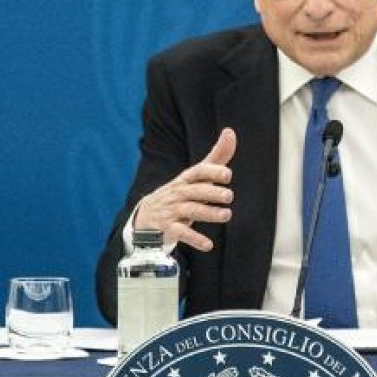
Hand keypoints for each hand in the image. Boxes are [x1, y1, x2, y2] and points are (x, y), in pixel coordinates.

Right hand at [133, 128, 235, 251]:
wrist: (146, 217)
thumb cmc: (180, 193)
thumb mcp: (197, 176)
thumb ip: (216, 157)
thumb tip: (230, 132)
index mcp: (186, 180)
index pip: (197, 172)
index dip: (211, 172)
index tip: (227, 174)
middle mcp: (178, 194)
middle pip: (194, 191)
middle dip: (211, 193)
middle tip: (229, 196)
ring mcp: (171, 211)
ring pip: (190, 211)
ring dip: (208, 214)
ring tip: (227, 215)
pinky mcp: (167, 229)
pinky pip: (180, 233)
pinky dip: (194, 239)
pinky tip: (208, 245)